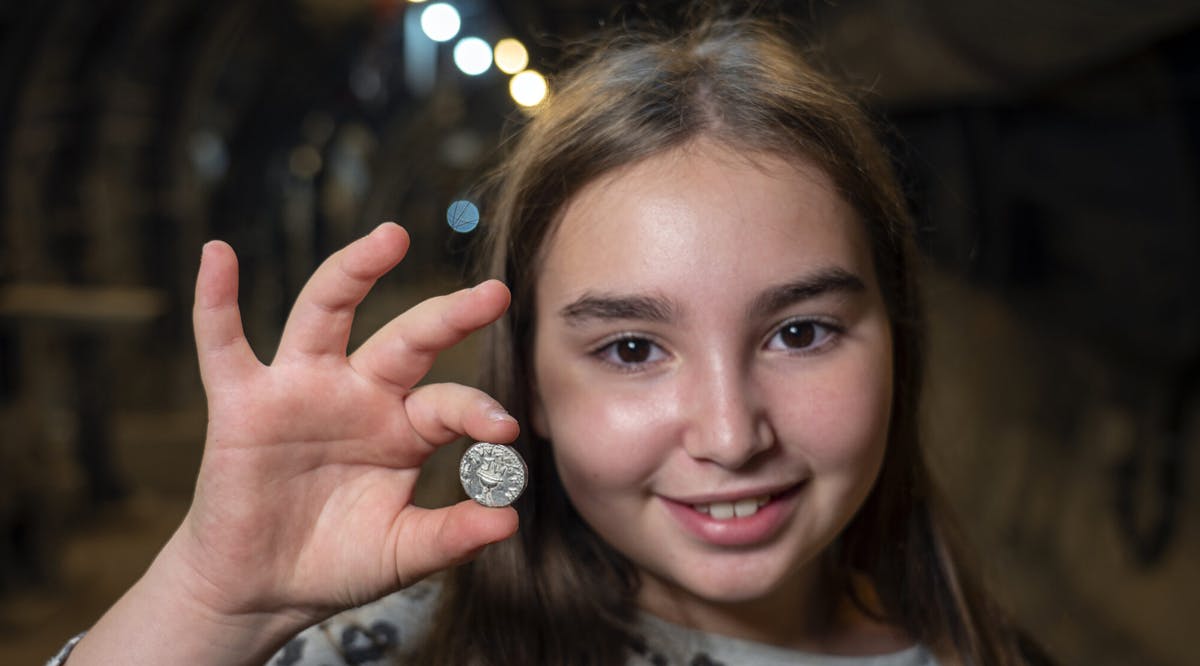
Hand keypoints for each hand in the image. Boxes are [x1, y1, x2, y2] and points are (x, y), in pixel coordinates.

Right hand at [174, 222, 518, 622]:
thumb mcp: (403, 551)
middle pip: (406, 337)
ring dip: (355, 271)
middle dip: (448, 315)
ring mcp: (300, 389)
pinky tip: (219, 254)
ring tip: (392, 238)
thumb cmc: (336, 561)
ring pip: (327, 313)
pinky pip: (224, 344)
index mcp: (405, 426)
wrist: (260, 590)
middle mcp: (359, 393)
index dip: (478, 410)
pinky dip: (216, 300)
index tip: (506, 431)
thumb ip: (453, 535)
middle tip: (493, 293)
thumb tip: (509, 522)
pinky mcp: (243, 403)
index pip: (448, 402)